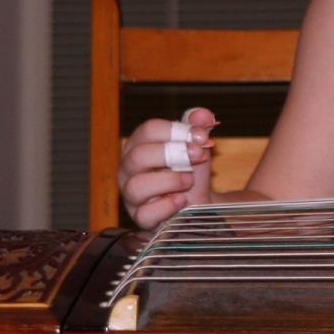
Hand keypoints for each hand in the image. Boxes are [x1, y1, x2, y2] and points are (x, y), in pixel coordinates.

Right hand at [118, 107, 217, 228]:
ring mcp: (132, 196)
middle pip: (138, 155)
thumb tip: (203, 114)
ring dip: (168, 180)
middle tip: (198, 154)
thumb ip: (197, 131)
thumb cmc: (190, 174)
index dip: (176, 130)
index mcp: (140, 146)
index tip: (202, 136)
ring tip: (189, 180)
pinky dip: (165, 206)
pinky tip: (182, 200)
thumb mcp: (196, 150)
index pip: (148, 130)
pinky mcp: (141, 218)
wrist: (199, 206)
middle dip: (171, 152)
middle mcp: (130, 170)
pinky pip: (145, 214)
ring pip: (136, 185)